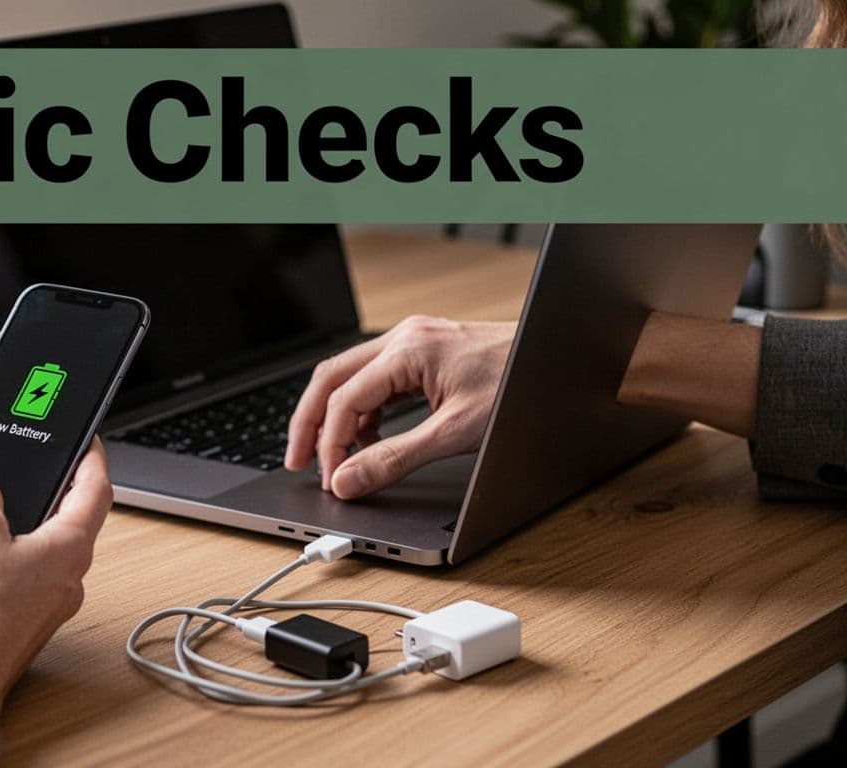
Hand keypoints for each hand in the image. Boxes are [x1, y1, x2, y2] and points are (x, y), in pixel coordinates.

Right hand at [0, 441, 112, 713]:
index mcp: (70, 548)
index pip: (96, 489)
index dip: (91, 457)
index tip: (87, 441)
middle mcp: (61, 578)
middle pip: (55, 520)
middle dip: (27, 492)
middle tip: (13, 469)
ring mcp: (34, 603)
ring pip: (17, 549)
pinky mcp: (4, 621)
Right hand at [285, 316, 514, 498]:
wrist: (559, 358)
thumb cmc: (520, 387)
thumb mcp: (455, 433)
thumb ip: (395, 458)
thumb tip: (349, 479)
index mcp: (407, 351)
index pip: (344, 399)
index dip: (329, 444)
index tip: (331, 479)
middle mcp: (403, 338)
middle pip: (331, 379)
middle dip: (310, 423)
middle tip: (297, 461)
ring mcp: (413, 342)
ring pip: (350, 377)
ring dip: (336, 417)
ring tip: (334, 457)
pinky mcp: (423, 352)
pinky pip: (376, 379)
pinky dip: (365, 410)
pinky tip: (369, 438)